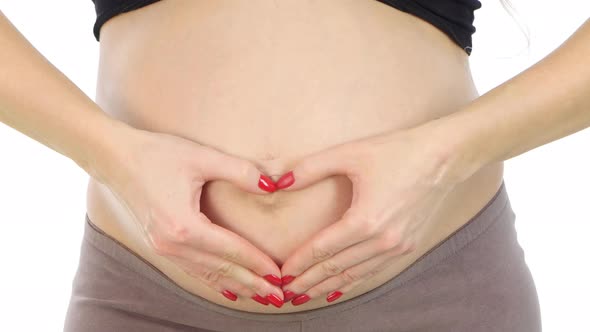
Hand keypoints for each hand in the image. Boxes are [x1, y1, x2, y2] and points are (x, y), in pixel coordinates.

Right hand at [98, 129, 284, 306]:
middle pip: (221, 270)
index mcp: (184, 224)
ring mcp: (163, 248)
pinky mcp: (160, 245)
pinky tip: (228, 288)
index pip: (230, 250)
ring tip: (260, 295)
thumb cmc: (157, 154)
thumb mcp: (201, 157)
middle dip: (252, 284)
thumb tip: (272, 185)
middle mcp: (172, 243)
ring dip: (236, 285)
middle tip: (278, 296)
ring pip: (207, 275)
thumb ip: (239, 171)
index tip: (279, 275)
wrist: (116, 158)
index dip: (257, 263)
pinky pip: (192, 270)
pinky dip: (213, 281)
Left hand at [275, 127, 458, 304]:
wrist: (443, 157)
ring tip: (307, 295)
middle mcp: (382, 240)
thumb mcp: (350, 153)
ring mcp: (397, 247)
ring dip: (329, 287)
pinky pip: (373, 271)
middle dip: (309, 281)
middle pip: (336, 268)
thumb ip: (311, 168)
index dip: (300, 263)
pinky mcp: (407, 246)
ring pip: (355, 275)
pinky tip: (339, 289)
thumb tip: (280, 181)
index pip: (323, 249)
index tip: (282, 274)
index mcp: (365, 220)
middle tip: (287, 292)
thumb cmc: (396, 152)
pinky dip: (353, 282)